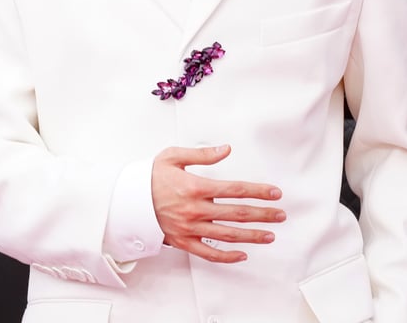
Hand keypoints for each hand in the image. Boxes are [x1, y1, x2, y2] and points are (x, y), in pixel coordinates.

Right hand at [151, 144, 284, 262]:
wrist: (127, 199)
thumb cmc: (150, 176)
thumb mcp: (173, 156)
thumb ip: (202, 154)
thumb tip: (226, 149)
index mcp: (196, 187)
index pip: (235, 190)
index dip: (258, 191)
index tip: (275, 193)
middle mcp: (195, 209)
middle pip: (237, 214)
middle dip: (262, 214)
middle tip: (280, 215)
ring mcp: (190, 228)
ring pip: (228, 235)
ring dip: (251, 236)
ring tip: (269, 235)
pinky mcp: (183, 241)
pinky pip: (208, 253)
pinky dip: (227, 256)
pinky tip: (243, 254)